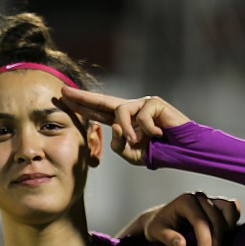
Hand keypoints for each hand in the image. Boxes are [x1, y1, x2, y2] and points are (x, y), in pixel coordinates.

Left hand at [60, 88, 189, 165]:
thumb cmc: (157, 152)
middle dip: (81, 97)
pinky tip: (158, 134)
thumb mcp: (131, 154)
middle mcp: (130, 109)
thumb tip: (115, 125)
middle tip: (63, 91)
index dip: (81, 106)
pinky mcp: (153, 102)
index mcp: (122, 121)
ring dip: (127, 130)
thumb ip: (117, 144)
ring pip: (120, 112)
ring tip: (138, 141)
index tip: (63, 97)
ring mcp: (141, 104)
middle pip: (101, 101)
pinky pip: (140, 115)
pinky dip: (146, 128)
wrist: (181, 152)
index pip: (97, 112)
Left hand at [119, 192, 240, 245]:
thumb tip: (181, 245)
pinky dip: (232, 220)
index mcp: (185, 201)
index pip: (200, 221)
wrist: (160, 219)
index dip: (205, 240)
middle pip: (216, 219)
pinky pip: (233, 208)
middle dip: (215, 241)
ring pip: (229, 210)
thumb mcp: (155, 232)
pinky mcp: (217, 204)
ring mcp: (210, 199)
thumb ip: (167, 238)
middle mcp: (199, 197)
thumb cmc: (158, 225)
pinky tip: (225, 234)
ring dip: (227, 229)